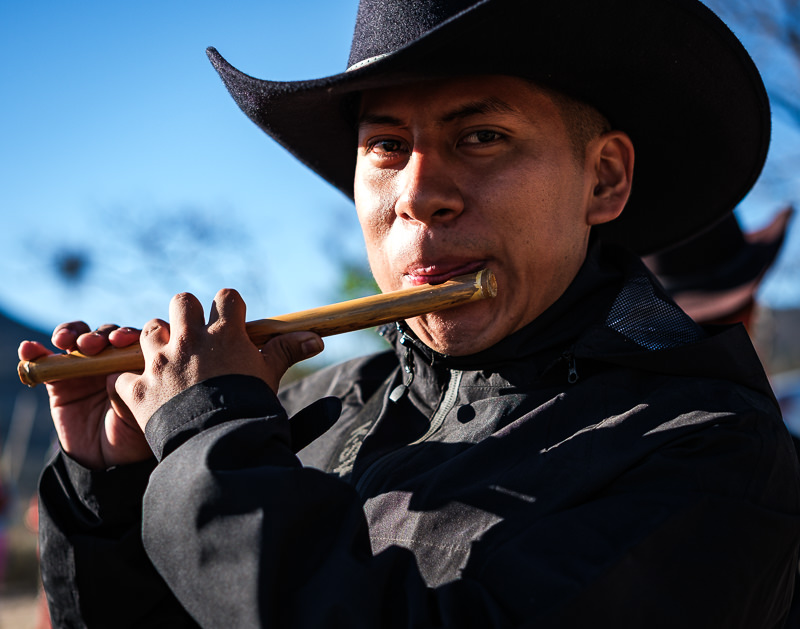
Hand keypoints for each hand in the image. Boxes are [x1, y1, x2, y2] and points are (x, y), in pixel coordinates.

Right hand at [18, 323, 151, 469]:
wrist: (105, 461)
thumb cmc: (132, 436)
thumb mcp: (138, 417)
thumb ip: (129, 395)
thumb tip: (112, 376)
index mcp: (139, 366)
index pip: (135, 340)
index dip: (127, 335)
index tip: (121, 341)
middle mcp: (115, 361)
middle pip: (106, 335)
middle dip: (99, 335)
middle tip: (93, 345)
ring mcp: (87, 368)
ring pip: (79, 340)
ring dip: (72, 334)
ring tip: (65, 341)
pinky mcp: (61, 380)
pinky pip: (47, 361)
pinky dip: (36, 352)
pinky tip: (29, 349)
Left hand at [115, 289, 322, 429]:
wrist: (221, 446)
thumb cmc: (250, 409)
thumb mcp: (270, 375)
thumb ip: (287, 351)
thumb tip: (316, 338)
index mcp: (224, 334)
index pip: (225, 298)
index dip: (228, 308)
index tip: (230, 321)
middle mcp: (189, 341)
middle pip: (182, 302)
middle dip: (187, 314)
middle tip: (194, 336)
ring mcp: (160, 364)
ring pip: (149, 330)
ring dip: (157, 341)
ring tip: (169, 360)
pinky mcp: (138, 390)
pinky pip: (122, 375)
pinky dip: (131, 382)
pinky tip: (145, 392)